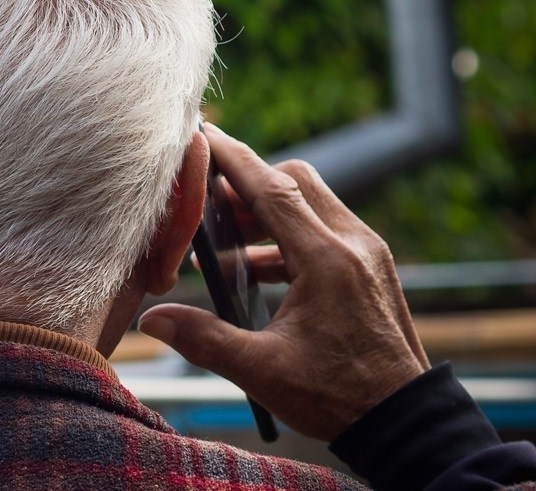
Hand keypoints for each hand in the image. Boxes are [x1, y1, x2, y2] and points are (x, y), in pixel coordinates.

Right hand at [138, 124, 430, 440]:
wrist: (403, 421)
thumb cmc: (337, 396)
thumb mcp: (261, 370)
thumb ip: (204, 339)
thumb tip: (153, 320)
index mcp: (327, 259)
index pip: (272, 188)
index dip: (232, 158)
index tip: (203, 133)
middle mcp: (353, 244)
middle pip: (296, 180)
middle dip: (249, 181)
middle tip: (209, 199)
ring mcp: (368, 253)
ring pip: (313, 202)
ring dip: (269, 210)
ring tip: (227, 241)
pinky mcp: (373, 268)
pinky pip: (326, 229)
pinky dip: (289, 235)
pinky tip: (260, 270)